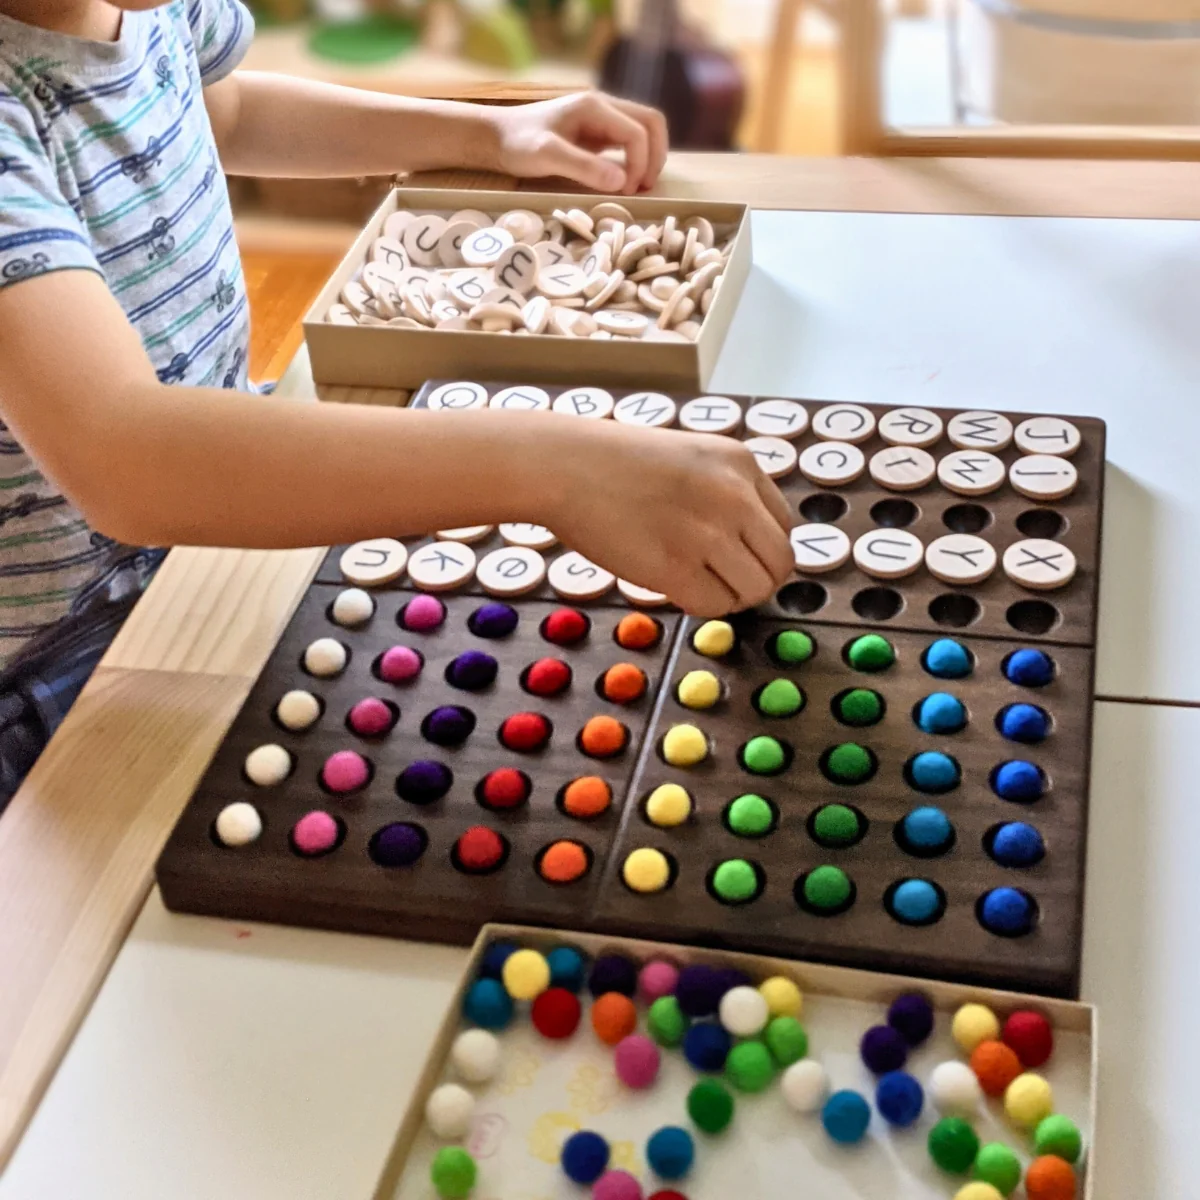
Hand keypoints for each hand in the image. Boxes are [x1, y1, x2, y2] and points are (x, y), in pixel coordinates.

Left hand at [489, 92, 668, 195]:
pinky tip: (624, 182)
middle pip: (651, 123)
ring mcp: (601, 120)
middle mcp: (603, 107)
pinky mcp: (596, 134)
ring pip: (643, 131)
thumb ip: (583, 167)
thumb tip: (621, 182)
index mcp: (595, 107)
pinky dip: (635, 160)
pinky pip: (628, 142)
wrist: (496, 137)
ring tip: (637, 187)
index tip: (626, 191)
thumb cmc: (517, 144)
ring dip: (649, 158)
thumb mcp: (546, 156)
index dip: (641, 163)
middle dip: (655, 156)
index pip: (638, 131)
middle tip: (643, 188)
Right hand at [545, 420, 795, 617]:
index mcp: (741, 463)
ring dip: (732, 597)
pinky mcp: (676, 568)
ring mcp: (707, 533)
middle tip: (724, 581)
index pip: (782, 525)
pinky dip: (700, 606)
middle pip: (779, 563)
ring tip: (699, 584)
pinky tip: (676, 588)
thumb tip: (748, 544)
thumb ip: (725, 490)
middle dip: (756, 579)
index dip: (760, 549)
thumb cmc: (614, 463)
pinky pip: (714, 606)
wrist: (563, 465)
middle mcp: (734, 497)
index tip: (735, 556)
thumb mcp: (690, 456)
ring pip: (754, 590)